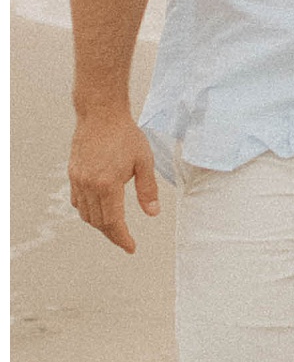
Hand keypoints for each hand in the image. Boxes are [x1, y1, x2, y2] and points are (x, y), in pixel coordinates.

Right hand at [68, 110, 159, 253]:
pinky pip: (77, 201)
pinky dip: (88, 210)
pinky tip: (99, 209)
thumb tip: (153, 213)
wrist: (101, 114)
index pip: (113, 222)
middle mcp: (89, 185)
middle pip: (98, 222)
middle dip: (112, 234)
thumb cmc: (125, 135)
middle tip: (125, 240)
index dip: (122, 238)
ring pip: (85, 214)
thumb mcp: (144, 162)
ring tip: (114, 227)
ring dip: (99, 224)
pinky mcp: (73, 174)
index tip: (131, 248)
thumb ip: (148, 190)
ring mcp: (78, 180)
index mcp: (108, 185)